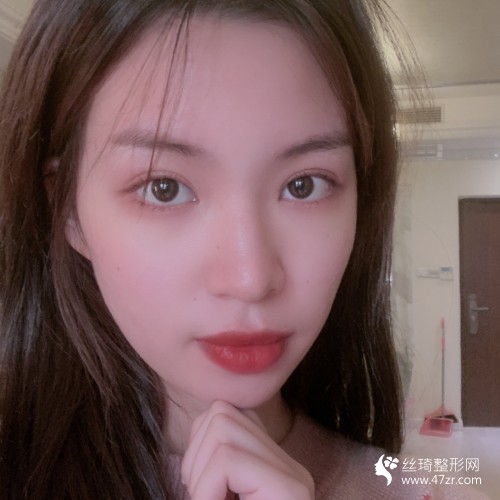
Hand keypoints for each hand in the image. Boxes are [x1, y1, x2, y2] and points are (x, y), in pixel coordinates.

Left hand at [181, 400, 314, 499]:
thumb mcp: (217, 492)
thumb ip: (211, 467)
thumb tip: (197, 426)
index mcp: (273, 466)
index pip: (227, 414)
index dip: (198, 445)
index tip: (203, 490)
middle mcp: (289, 465)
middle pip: (221, 411)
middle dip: (196, 453)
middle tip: (205, 498)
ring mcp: (293, 474)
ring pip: (222, 425)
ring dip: (200, 474)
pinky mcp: (290, 488)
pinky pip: (227, 459)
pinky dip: (205, 490)